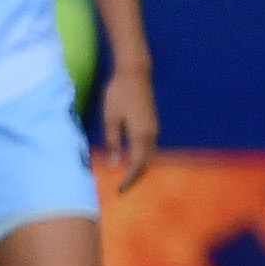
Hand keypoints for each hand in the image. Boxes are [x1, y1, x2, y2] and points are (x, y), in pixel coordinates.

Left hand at [101, 66, 157, 191]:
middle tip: (121, 189)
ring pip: (149, 155)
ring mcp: (154, 129)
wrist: (135, 74)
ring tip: (125, 179)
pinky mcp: (151, 124)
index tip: (119, 191)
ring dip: (139, 168)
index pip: (138, 165)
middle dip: (135, 177)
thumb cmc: (119, 95)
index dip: (129, 180)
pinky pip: (148, 147)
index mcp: (141, 135)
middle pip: (146, 163)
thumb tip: (116, 164)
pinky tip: (130, 160)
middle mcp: (152, 135)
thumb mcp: (111, 118)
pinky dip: (141, 157)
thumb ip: (114, 141)